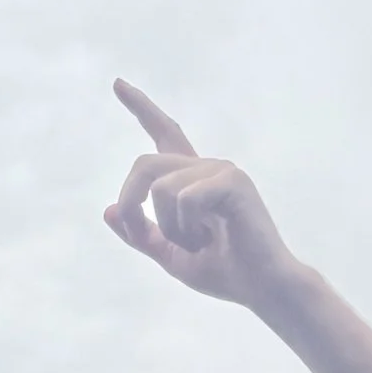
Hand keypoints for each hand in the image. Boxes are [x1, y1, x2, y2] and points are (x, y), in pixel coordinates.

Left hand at [104, 84, 305, 314]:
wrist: (261, 288)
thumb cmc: (224, 271)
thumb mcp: (170, 255)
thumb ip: (141, 234)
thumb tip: (109, 210)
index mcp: (192, 179)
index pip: (165, 132)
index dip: (141, 107)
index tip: (118, 84)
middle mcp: (206, 166)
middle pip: (144, 165)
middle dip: (131, 203)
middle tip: (142, 234)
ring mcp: (221, 169)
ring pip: (161, 188)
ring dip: (169, 228)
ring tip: (200, 242)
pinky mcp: (233, 181)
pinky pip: (185, 198)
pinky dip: (187, 228)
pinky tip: (212, 237)